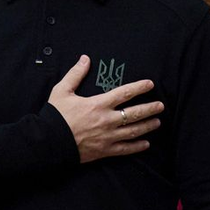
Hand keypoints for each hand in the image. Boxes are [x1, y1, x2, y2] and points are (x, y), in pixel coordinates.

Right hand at [48, 55, 163, 163]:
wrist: (49, 142)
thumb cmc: (55, 116)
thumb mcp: (62, 91)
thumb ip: (75, 74)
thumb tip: (85, 59)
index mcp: (98, 104)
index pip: (125, 93)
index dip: (139, 87)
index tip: (150, 84)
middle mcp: (107, 120)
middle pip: (135, 113)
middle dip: (150, 108)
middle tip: (160, 106)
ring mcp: (108, 136)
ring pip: (134, 131)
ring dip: (147, 126)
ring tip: (157, 122)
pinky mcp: (104, 150)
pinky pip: (125, 149)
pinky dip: (137, 146)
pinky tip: (146, 144)